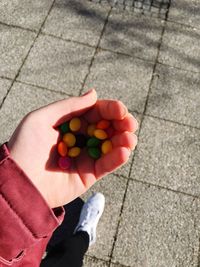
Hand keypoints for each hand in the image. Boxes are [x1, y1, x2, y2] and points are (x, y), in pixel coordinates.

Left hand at [7, 89, 137, 207]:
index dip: (109, 110)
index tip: (121, 110)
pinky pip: (106, 165)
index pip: (94, 113)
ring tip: (130, 138)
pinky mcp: (88, 175)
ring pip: (111, 146)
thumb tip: (94, 94)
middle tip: (130, 124)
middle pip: (106, 129)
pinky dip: (117, 158)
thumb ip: (69, 106)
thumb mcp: (40, 118)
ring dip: (124, 140)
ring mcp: (85, 157)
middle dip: (121, 124)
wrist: (18, 183)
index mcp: (69, 124)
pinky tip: (124, 151)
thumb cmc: (25, 147)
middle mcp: (79, 139)